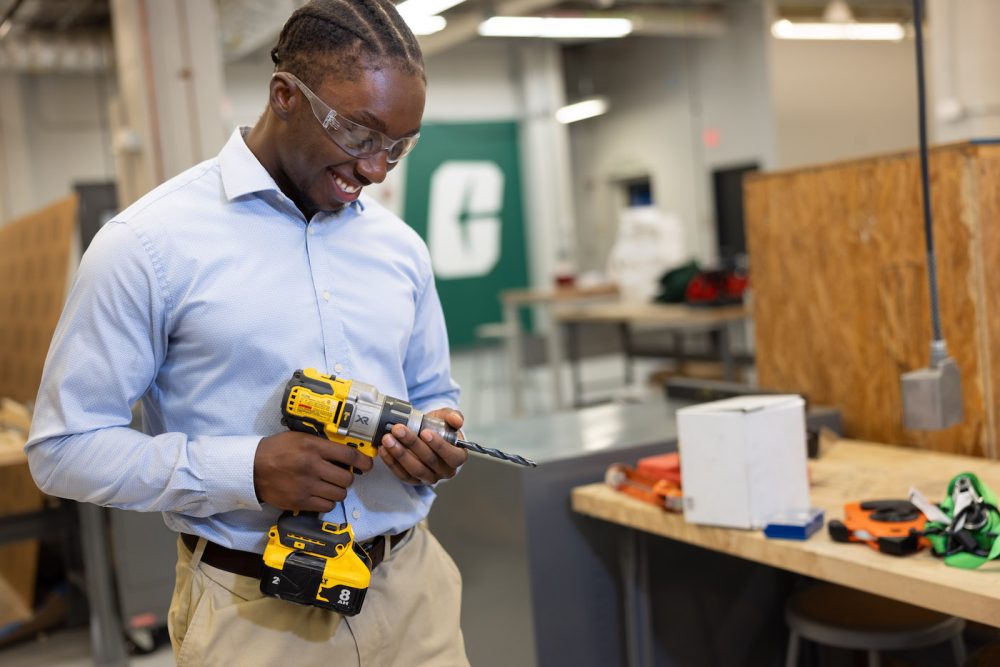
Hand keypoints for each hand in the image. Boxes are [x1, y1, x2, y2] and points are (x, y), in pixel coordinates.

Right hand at [254, 431, 373, 511]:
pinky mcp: (300, 502)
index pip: (348, 455)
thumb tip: (345, 452)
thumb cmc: (277, 450)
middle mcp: (312, 466)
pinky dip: (328, 502)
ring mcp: (307, 486)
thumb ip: (321, 444)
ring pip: (339, 494)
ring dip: (338, 491)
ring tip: (330, 486)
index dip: (363, 461)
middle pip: (347, 478)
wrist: (252, 468)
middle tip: (341, 476)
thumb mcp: (300, 438)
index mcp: (313, 447)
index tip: (368, 465)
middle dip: (348, 478)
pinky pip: (327, 506)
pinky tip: (321, 495)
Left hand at [379, 408, 467, 484]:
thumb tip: (457, 421)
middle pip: (430, 461)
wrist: (425, 434)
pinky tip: (384, 449)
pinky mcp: (413, 480)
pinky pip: (402, 474)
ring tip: (388, 438)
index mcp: (458, 456)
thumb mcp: (447, 418)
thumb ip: (453, 417)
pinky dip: (392, 462)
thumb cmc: (439, 428)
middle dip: (412, 444)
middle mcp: (445, 471)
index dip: (439, 445)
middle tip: (398, 429)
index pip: (453, 456)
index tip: (425, 432)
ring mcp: (429, 477)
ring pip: (415, 469)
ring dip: (400, 454)